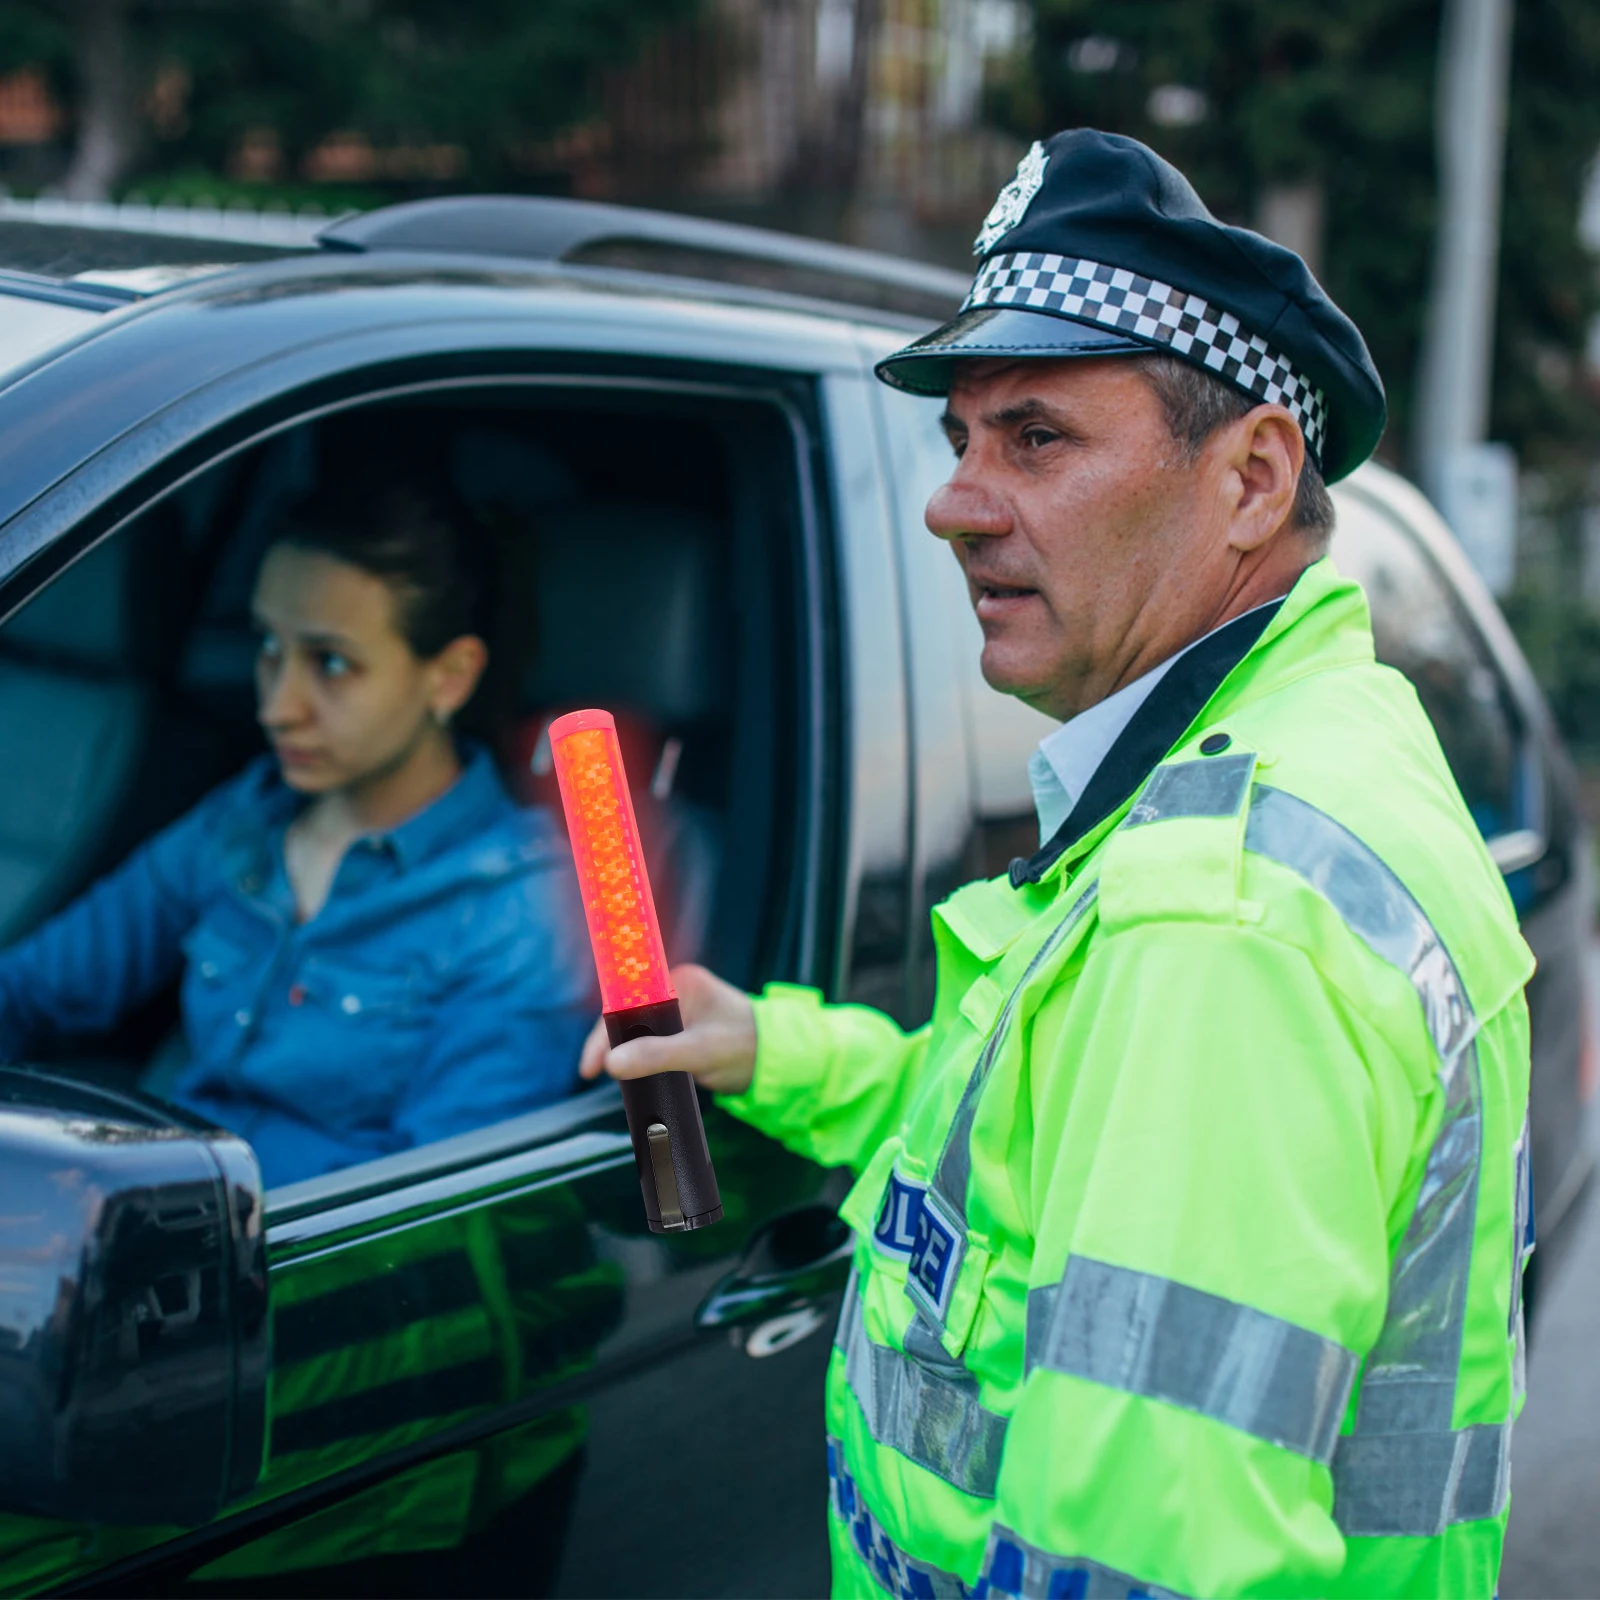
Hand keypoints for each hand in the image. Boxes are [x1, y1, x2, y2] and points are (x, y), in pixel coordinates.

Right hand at [578, 963, 757, 1096]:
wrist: (778, 1060)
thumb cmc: (746, 1046)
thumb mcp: (700, 1052)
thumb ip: (656, 1055)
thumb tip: (611, 1063)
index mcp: (679, 980)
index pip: (629, 996)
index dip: (606, 1024)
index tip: (592, 1056)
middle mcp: (675, 989)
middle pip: (627, 1012)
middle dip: (608, 1041)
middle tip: (593, 1071)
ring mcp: (678, 1009)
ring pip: (635, 1028)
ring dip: (621, 1049)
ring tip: (602, 1073)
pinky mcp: (681, 1029)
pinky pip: (648, 1039)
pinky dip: (636, 1055)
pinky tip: (626, 1071)